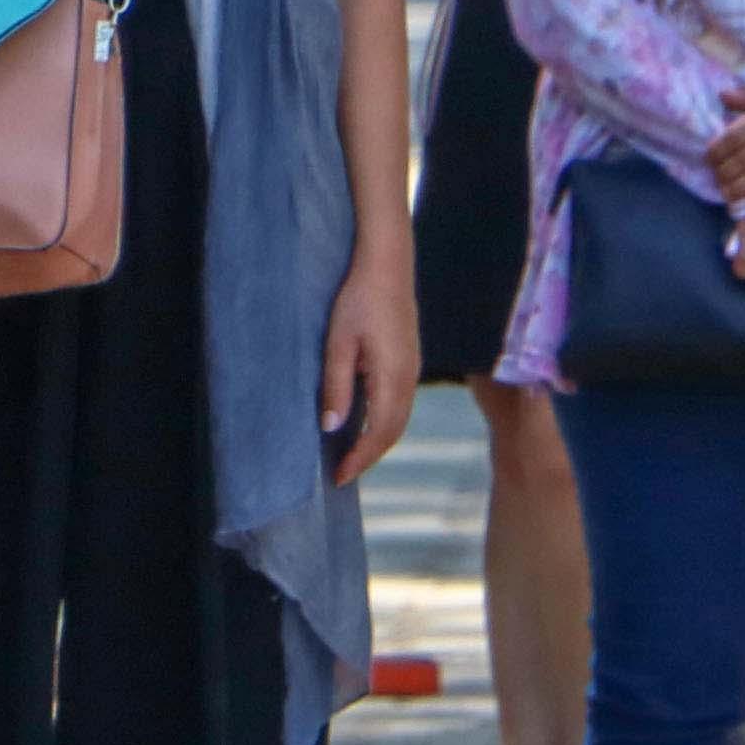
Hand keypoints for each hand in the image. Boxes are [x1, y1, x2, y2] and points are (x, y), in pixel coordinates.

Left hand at [319, 243, 418, 484]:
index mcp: (393, 377)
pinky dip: (383, 422)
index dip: (360, 458)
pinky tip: (362, 425)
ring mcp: (413, 369)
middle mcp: (409, 378)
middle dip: (369, 456)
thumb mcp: (338, 344)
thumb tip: (332, 427)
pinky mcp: (408, 361)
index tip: (339, 478)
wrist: (386, 266)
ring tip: (350, 457)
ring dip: (377, 441)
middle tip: (341, 475)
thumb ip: (336, 386)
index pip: (379, 431)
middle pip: (393, 431)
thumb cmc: (357, 301)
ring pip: (398, 418)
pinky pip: (399, 403)